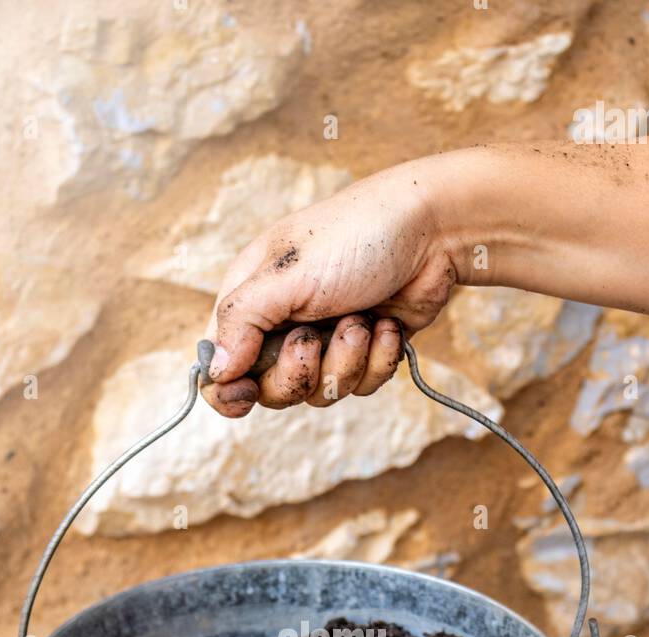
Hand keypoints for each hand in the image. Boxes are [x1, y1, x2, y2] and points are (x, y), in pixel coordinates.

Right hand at [201, 156, 458, 416]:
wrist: (433, 230)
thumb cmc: (355, 237)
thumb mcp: (286, 275)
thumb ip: (242, 322)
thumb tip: (215, 371)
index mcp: (252, 300)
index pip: (220, 365)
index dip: (227, 390)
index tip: (245, 394)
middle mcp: (283, 324)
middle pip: (271, 391)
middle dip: (298, 372)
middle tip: (313, 339)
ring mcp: (326, 340)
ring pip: (320, 393)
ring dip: (346, 361)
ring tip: (362, 320)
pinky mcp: (365, 352)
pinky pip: (361, 386)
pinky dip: (378, 359)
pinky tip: (387, 324)